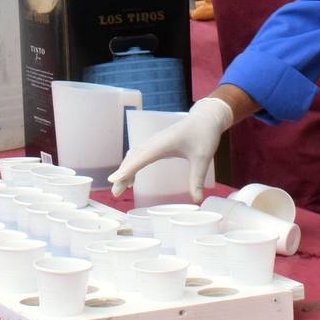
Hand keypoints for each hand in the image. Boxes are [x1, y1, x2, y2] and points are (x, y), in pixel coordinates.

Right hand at [107, 96, 232, 201]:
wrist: (206, 118)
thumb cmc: (204, 134)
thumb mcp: (203, 158)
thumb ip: (197, 179)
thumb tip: (197, 201)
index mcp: (163, 144)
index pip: (141, 158)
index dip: (127, 169)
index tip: (113, 179)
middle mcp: (155, 142)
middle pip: (133, 158)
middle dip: (122, 174)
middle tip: (115, 192)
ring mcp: (155, 142)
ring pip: (134, 156)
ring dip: (125, 170)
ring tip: (120, 188)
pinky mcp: (157, 144)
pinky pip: (139, 154)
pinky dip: (131, 165)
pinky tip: (131, 178)